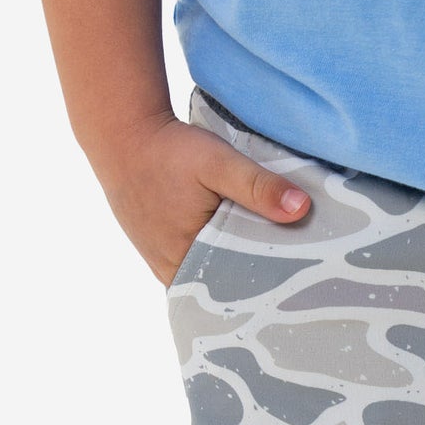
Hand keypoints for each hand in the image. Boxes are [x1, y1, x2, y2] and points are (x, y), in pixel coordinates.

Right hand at [86, 113, 311, 284]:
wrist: (122, 134)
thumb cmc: (169, 151)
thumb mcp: (218, 162)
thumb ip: (258, 186)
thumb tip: (302, 209)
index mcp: (186, 259)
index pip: (237, 290)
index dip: (268, 286)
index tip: (300, 279)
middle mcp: (172, 269)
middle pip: (225, 285)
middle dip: (256, 277)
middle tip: (297, 270)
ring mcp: (163, 261)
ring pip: (210, 274)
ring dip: (237, 264)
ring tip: (276, 257)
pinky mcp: (160, 248)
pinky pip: (196, 261)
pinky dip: (217, 253)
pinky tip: (240, 242)